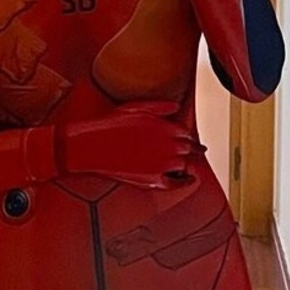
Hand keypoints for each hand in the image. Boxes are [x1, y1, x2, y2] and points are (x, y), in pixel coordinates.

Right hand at [61, 100, 203, 188]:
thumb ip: (160, 106)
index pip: (186, 132)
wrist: (93, 147)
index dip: (187, 136)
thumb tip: (177, 108)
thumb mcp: (136, 107)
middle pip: (188, 148)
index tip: (188, 139)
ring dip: (185, 163)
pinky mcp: (153, 179)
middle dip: (191, 149)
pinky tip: (190, 180)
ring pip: (183, 164)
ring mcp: (162, 163)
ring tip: (186, 163)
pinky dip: (185, 182)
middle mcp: (168, 145)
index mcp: (166, 126)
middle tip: (196, 151)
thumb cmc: (111, 125)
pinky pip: (176, 183)